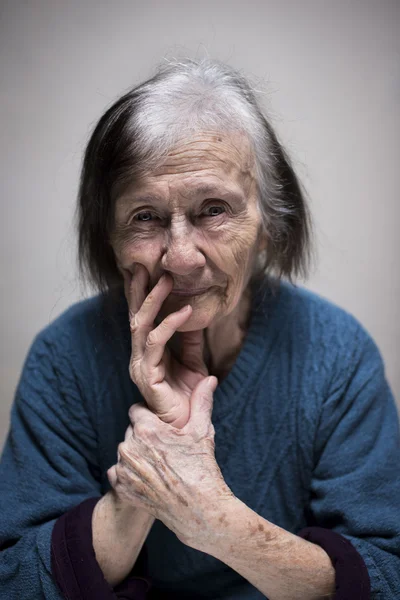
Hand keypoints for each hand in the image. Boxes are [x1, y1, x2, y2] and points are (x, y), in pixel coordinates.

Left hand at [107, 375, 233, 547]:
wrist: (198, 510)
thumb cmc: (201, 468)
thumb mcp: (202, 431)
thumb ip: (201, 402)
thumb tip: (209, 379)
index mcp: (147, 429)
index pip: (137, 411)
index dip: (150, 418)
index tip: (162, 429)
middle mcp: (129, 446)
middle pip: (131, 431)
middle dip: (144, 436)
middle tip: (164, 450)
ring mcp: (123, 469)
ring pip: (125, 451)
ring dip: (136, 455)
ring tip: (158, 466)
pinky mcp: (121, 487)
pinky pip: (117, 472)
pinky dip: (128, 475)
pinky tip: (147, 479)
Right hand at [124, 264, 209, 428]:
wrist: (186, 427)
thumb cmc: (187, 397)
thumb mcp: (193, 361)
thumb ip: (189, 340)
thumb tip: (193, 314)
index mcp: (147, 352)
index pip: (141, 317)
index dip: (142, 295)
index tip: (146, 271)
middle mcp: (138, 355)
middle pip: (135, 316)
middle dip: (139, 290)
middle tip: (145, 266)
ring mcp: (140, 364)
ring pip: (141, 324)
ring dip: (154, 300)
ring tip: (167, 280)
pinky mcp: (146, 374)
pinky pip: (156, 342)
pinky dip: (171, 323)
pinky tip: (186, 310)